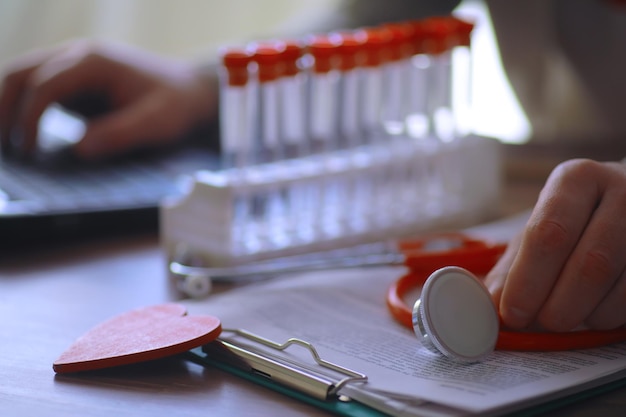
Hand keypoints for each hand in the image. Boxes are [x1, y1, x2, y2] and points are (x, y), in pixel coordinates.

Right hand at [0, 40, 217, 158]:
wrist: (191, 92)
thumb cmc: (177, 105)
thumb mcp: (158, 123)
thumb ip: (121, 134)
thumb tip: (80, 149)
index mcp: (95, 62)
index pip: (45, 84)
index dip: (29, 117)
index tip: (28, 151)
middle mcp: (77, 57)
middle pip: (21, 72)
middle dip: (2, 107)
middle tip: (0, 148)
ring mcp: (73, 68)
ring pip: (23, 78)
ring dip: (6, 107)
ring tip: (3, 146)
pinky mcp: (74, 85)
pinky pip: (37, 92)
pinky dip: (21, 110)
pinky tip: (19, 138)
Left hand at [486, 159, 625, 331]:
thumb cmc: (577, 219)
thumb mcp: (541, 228)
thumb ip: (514, 265)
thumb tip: (493, 303)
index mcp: (576, 180)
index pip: (549, 233)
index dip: (527, 280)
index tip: (513, 313)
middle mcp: (622, 192)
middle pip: (590, 264)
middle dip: (558, 306)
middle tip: (541, 323)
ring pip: (619, 288)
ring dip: (587, 315)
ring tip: (566, 315)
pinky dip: (610, 316)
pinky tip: (594, 310)